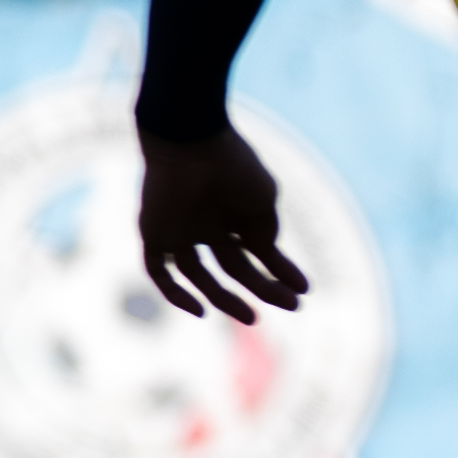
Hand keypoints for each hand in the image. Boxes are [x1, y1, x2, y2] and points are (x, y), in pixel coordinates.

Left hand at [138, 124, 306, 324]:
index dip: (281, 272)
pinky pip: (159, 271)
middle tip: (292, 307)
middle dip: (263, 288)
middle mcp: (207, 225)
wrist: (191, 141)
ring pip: (199, 276)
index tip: (304, 289)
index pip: (258, 252)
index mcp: (233, 213)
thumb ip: (265, 232)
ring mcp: (180, 230)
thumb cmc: (233, 166)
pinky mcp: (154, 233)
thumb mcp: (263, 200)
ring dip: (225, 299)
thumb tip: (266, 257)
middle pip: (234, 268)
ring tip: (252, 316)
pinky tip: (201, 310)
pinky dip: (175, 294)